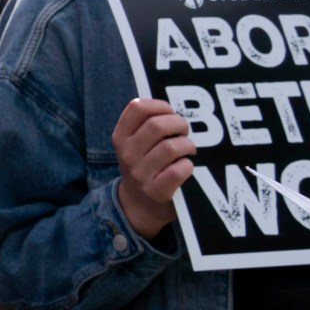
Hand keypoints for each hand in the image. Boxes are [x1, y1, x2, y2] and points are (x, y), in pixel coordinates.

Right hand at [113, 97, 195, 238]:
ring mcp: (140, 173)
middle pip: (157, 125)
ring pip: (172, 147)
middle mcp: (127, 154)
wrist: (139, 205)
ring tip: (188, 150)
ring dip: (187, 145)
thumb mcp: (134, 145)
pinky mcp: (157, 191)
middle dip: (179, 124)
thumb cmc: (144, 166)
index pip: (137, 108)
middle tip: (184, 131)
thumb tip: (171, 107)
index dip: (160, 105)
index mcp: (120, 137)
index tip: (170, 112)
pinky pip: (179, 170)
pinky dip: (188, 166)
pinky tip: (187, 167)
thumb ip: (145, 126)